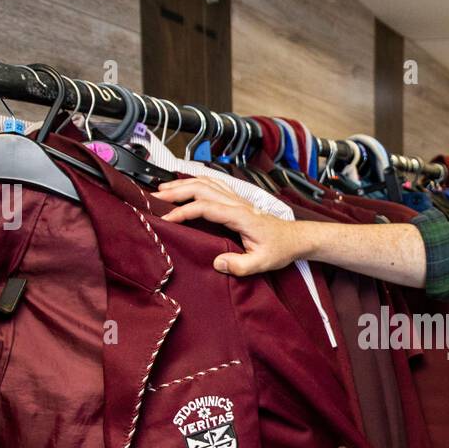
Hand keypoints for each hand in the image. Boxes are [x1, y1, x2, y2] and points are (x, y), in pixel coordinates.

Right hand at [152, 174, 307, 274]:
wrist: (294, 238)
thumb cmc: (279, 249)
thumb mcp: (263, 263)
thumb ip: (241, 265)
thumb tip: (217, 262)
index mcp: (240, 216)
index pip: (205, 207)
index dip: (184, 211)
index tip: (166, 218)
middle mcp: (237, 203)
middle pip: (201, 188)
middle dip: (176, 191)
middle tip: (154, 198)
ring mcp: (237, 199)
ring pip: (206, 182)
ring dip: (183, 183)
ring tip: (163, 189)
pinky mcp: (236, 201)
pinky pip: (214, 185)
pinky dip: (196, 182)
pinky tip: (185, 186)